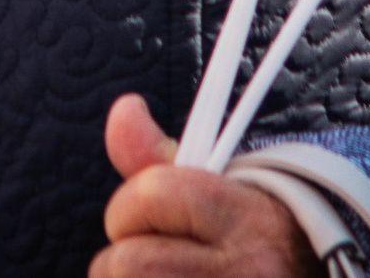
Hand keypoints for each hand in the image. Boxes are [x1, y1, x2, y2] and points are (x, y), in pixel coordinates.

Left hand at [92, 94, 320, 277]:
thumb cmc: (248, 243)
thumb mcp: (219, 192)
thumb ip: (159, 157)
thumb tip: (122, 108)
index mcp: (250, 221)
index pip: (152, 194)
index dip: (130, 205)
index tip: (143, 216)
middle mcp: (251, 273)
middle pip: (127, 263)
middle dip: (119, 261)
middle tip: (146, 261)